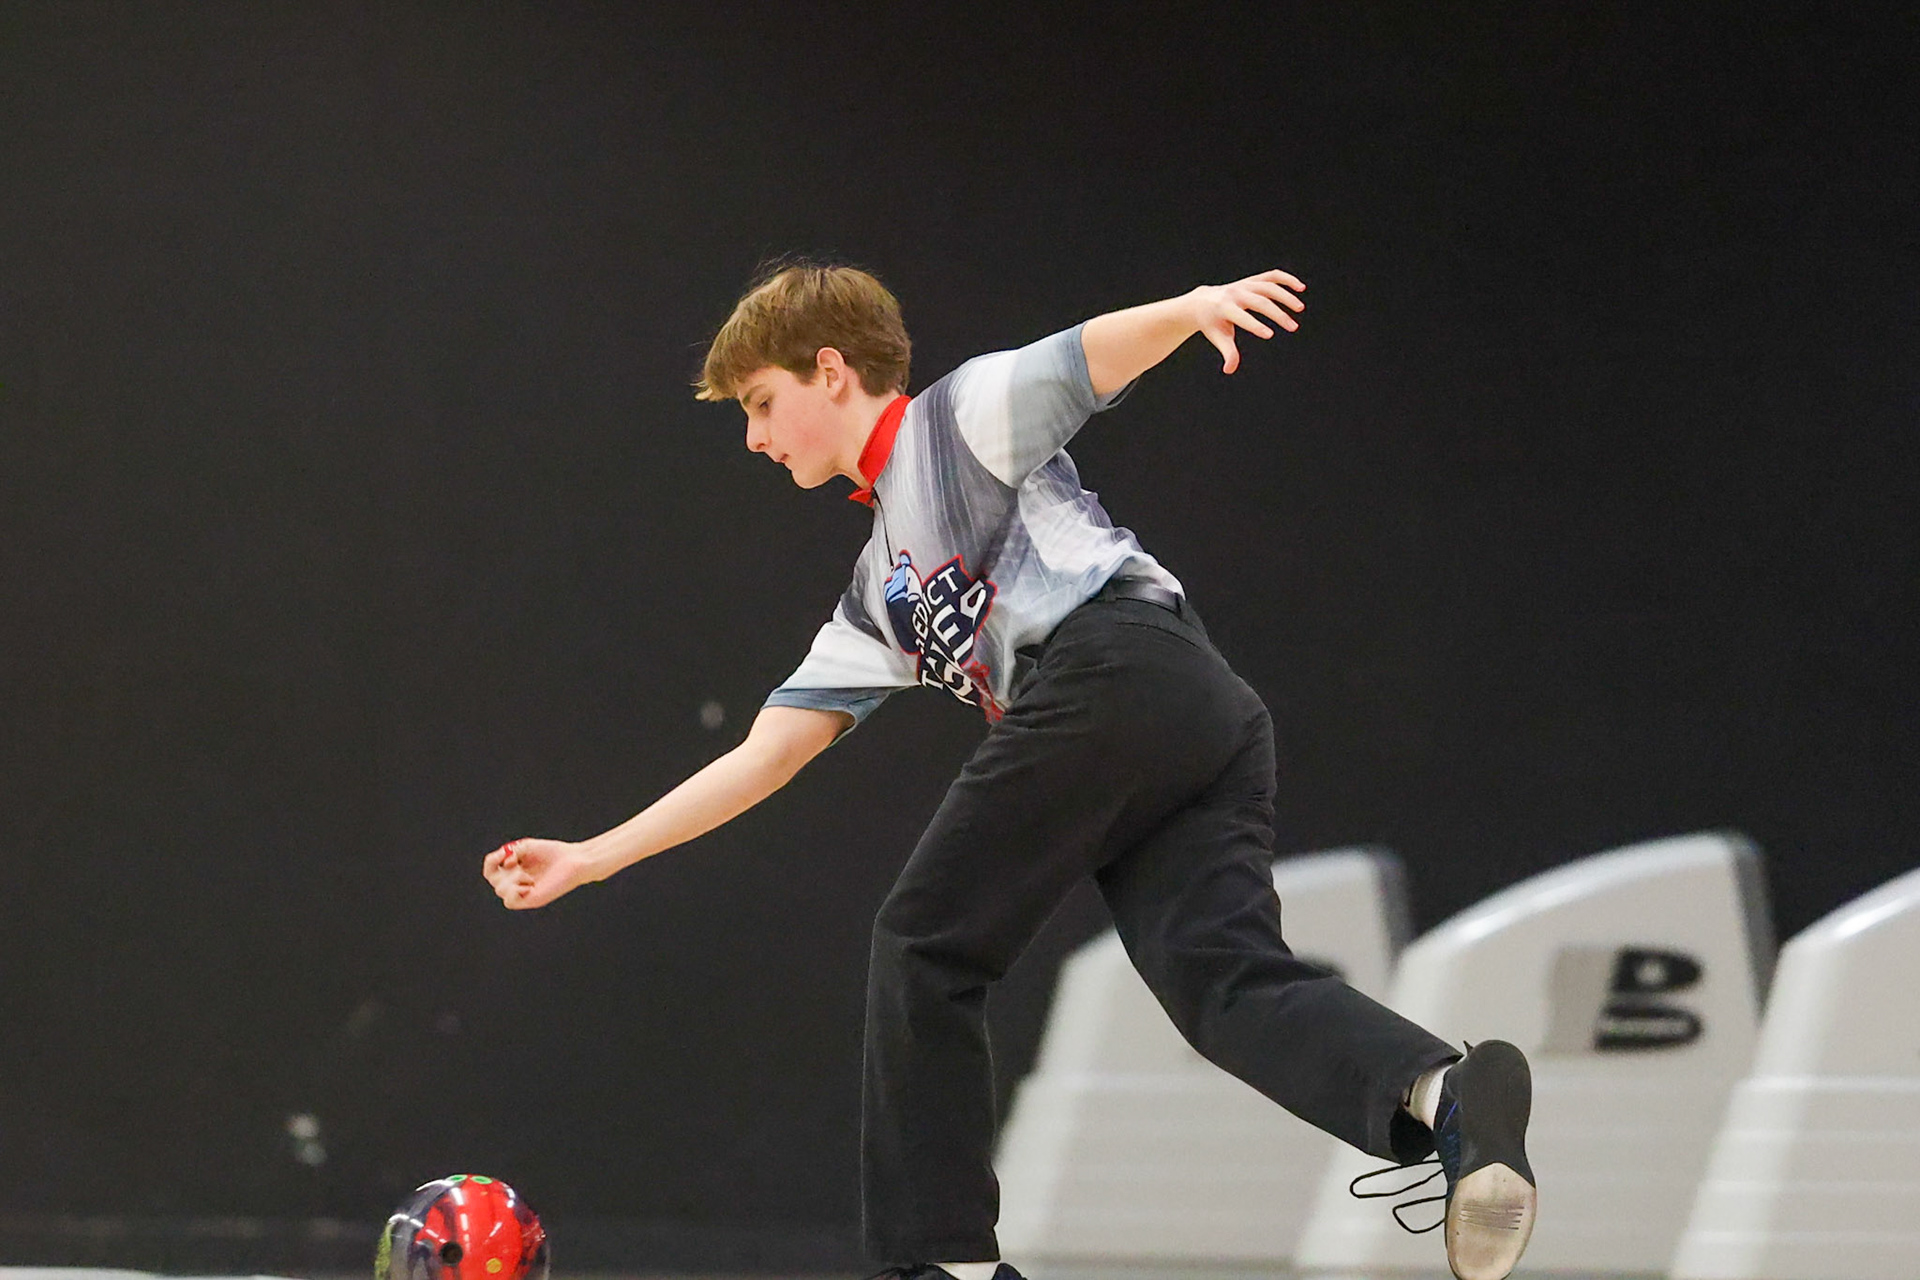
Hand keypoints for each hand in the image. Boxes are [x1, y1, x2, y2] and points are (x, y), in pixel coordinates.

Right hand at [483, 837, 599, 908]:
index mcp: (513, 869)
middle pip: (493, 880)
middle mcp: (516, 881)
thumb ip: (512, 852)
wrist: (573, 861)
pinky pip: (510, 902)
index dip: (491, 861)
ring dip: (512, 879)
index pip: (491, 869)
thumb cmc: (553, 853)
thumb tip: (505, 864)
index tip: (503, 852)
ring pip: (501, 891)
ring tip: (528, 875)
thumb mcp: (527, 846)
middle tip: (517, 862)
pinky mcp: (531, 900)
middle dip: (502, 869)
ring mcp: (523, 892)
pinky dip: (515, 891)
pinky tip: (529, 884)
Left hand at [1190, 269, 1305, 373]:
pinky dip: (1287, 279)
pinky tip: (1300, 288)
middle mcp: (1235, 293)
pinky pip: (1272, 276)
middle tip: (1293, 328)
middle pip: (1260, 302)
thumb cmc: (1212, 324)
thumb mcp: (1218, 338)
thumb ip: (1227, 352)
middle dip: (1277, 314)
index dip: (1255, 326)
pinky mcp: (1253, 280)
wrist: (1203, 301)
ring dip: (1286, 296)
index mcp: (1224, 308)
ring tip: (1300, 309)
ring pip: (1269, 287)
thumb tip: (1229, 370)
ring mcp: (1245, 284)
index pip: (1242, 317)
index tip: (1270, 335)